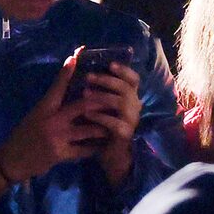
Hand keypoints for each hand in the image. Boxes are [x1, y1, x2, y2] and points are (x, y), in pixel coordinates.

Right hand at [0, 54, 113, 188]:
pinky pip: (83, 150)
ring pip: (87, 129)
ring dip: (102, 127)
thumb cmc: (25, 135)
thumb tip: (69, 91)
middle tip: (114, 97)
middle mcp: (51, 119)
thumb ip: (52, 106)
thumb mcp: (36, 115)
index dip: (67, 71)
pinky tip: (104, 146)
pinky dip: (95, 148)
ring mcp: (57, 137)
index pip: (57, 86)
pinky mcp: (60, 154)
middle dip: (100, 101)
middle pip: (81, 105)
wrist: (12, 160)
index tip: (76, 56)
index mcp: (44, 107)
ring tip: (116, 122)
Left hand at [77, 60, 143, 184]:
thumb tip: (78, 61)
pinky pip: (114, 123)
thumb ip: (95, 85)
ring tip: (84, 94)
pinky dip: (100, 116)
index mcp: (130, 96)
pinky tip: (87, 113)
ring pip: (121, 103)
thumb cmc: (101, 123)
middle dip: (106, 80)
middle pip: (126, 88)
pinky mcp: (125, 134)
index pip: (134, 79)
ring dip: (102, 96)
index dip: (124, 70)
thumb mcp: (99, 103)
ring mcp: (131, 120)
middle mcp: (134, 106)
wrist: (108, 153)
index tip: (110, 64)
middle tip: (88, 77)